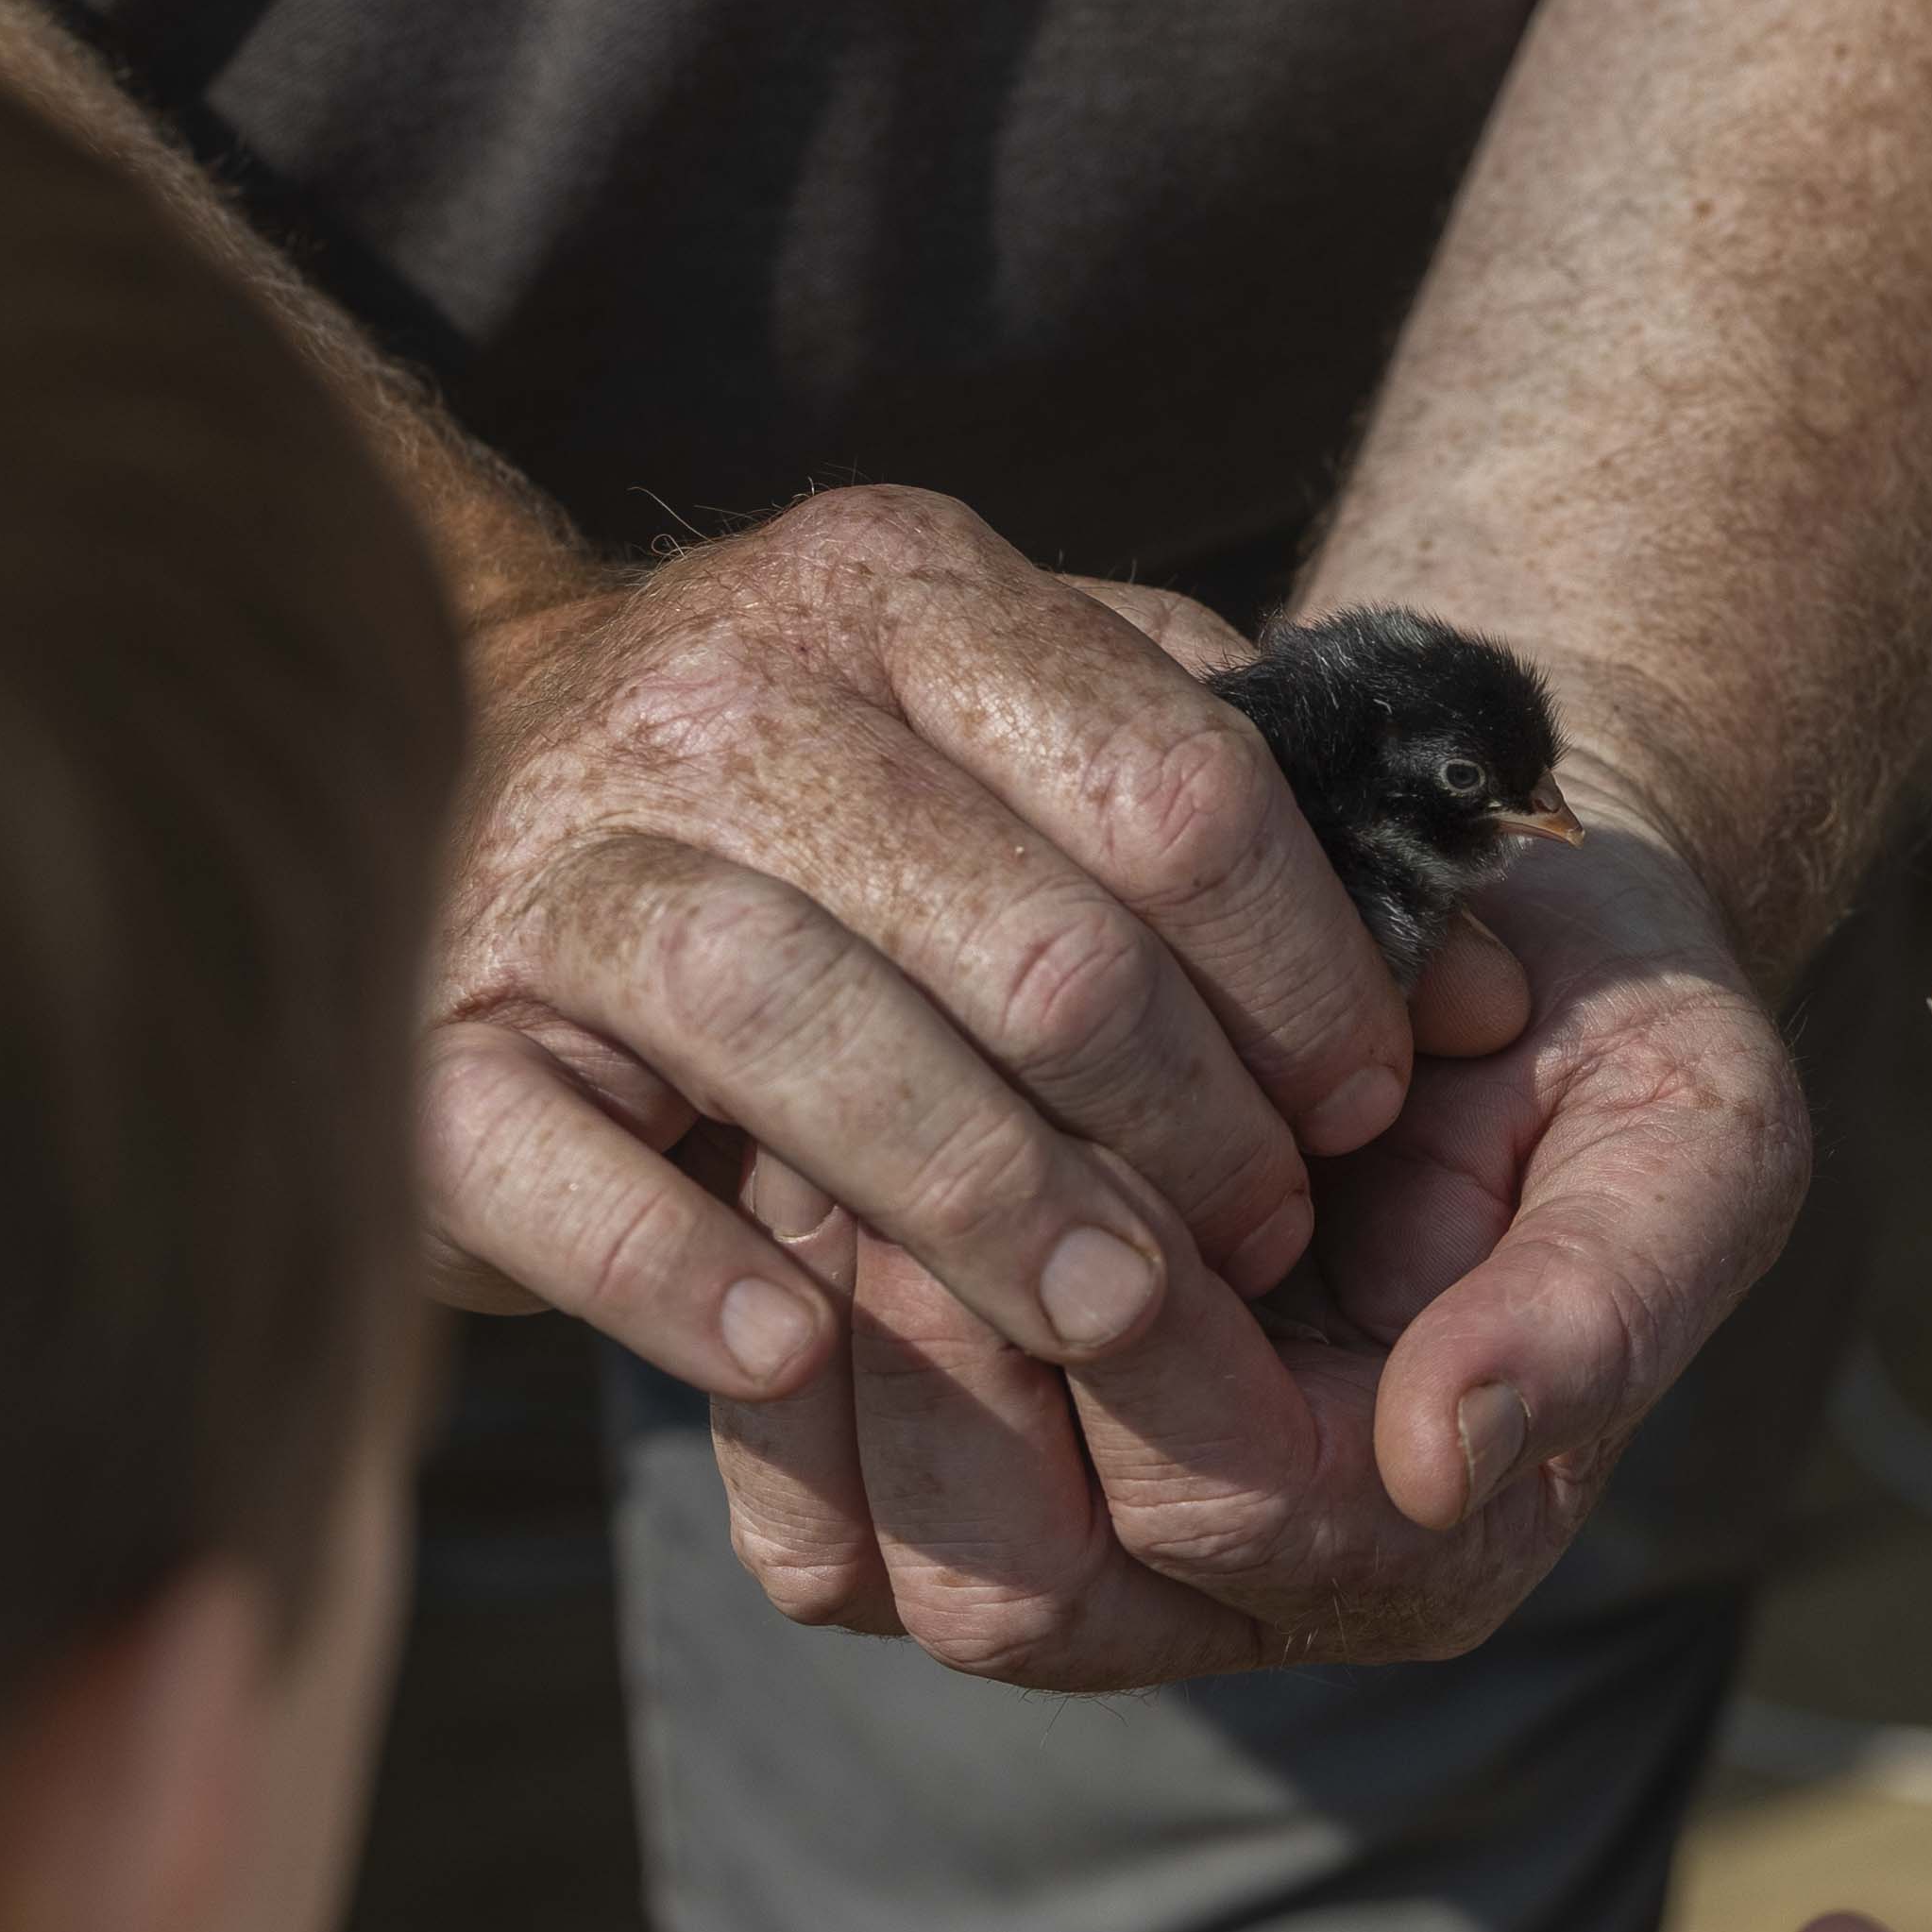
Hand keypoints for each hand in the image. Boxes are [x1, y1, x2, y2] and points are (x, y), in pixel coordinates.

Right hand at [421, 485, 1418, 1410]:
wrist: (491, 774)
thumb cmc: (872, 807)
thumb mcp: (1055, 731)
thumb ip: (1257, 804)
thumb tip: (1496, 981)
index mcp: (902, 585)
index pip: (1172, 782)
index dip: (1303, 970)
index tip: (1364, 1105)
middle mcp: (724, 686)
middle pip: (1015, 926)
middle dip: (1180, 1119)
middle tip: (1264, 1253)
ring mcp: (559, 853)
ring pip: (792, 1019)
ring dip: (977, 1192)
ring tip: (1105, 1315)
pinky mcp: (435, 1027)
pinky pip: (548, 1156)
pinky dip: (668, 1262)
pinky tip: (791, 1345)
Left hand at [696, 741, 1810, 1682]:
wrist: (1475, 938)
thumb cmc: (1595, 1024)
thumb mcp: (1689, 1128)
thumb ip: (1608, 1295)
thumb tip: (1449, 1454)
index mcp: (1434, 1526)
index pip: (1227, 1499)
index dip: (1136, 1337)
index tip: (1084, 1137)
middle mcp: (1261, 1588)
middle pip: (1026, 1588)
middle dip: (949, 1363)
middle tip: (887, 1144)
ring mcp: (1105, 1556)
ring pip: (897, 1577)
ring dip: (841, 1361)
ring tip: (819, 1153)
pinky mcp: (972, 1484)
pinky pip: (819, 1527)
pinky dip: (775, 1373)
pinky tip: (779, 1197)